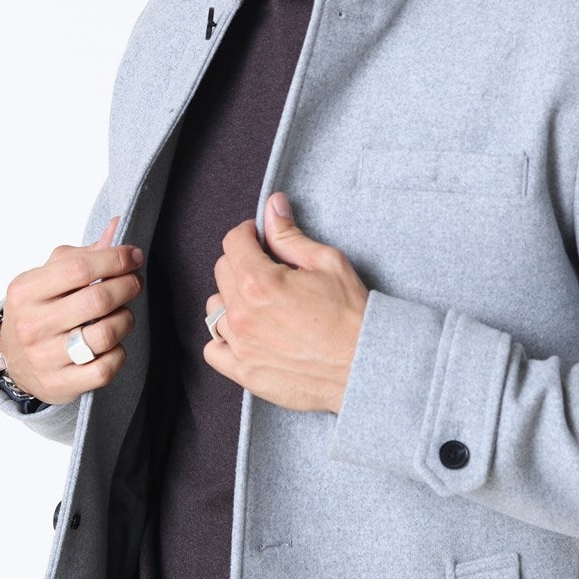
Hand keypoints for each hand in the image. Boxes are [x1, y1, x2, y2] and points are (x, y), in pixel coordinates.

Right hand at [0, 218, 144, 403]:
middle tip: (135, 283)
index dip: (116, 259)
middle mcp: (31, 325)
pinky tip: (114, 344)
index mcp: (25, 291)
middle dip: (128, 286)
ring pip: (105, 336)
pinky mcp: (60, 385)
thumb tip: (117, 226)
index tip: (134, 256)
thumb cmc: (40, 308)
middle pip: (98, 300)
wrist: (15, 359)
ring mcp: (44, 358)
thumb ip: (84, 254)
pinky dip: (119, 353)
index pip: (80, 269)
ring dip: (125, 320)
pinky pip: (105, 369)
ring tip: (124, 313)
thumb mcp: (50, 276)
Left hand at [204, 193, 368, 412]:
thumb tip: (273, 206)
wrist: (365, 365)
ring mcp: (240, 346)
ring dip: (232, 298)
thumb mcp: (327, 263)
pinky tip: (247, 331)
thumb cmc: (351, 315)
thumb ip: (290, 235)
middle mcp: (242, 315)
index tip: (259, 237)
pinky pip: (213, 349)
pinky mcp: (244, 372)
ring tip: (260, 301)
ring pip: (215, 308)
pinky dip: (224, 338)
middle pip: (222, 271)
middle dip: (242, 261)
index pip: (233, 242)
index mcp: (259, 282)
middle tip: (268, 267)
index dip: (248, 232)